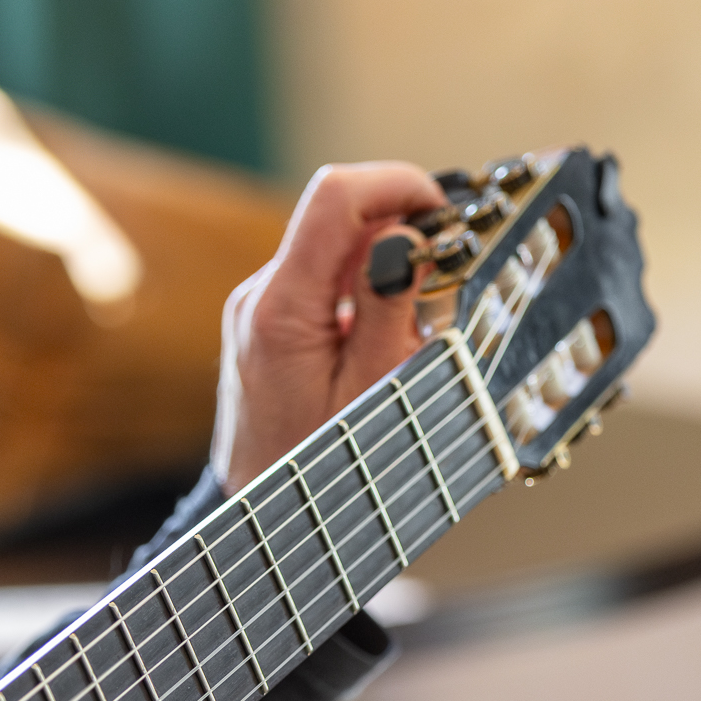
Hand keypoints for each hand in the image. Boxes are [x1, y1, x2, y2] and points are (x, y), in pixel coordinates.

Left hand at [211, 162, 449, 491]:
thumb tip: (407, 238)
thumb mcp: (370, 395)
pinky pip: (327, 283)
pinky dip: (367, 294)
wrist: (254, 516)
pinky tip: (389, 343)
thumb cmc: (314, 474)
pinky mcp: (270, 324)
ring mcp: (261, 308)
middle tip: (446, 282)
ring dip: (388, 268)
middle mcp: (262, 296)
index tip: (445, 212)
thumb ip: (388, 311)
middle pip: (340, 218)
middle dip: (402, 234)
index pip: (334, 196)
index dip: (397, 184)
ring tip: (416, 329)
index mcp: (280, 308)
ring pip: (337, 250)